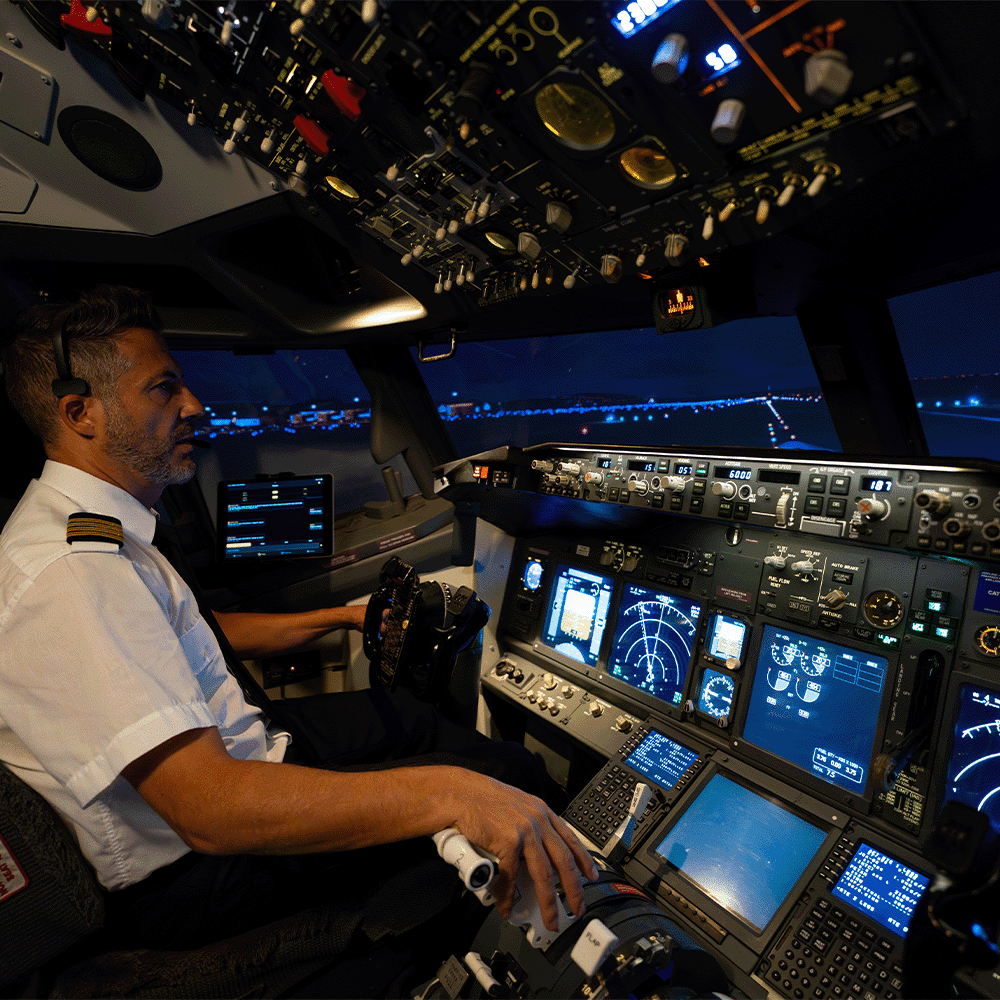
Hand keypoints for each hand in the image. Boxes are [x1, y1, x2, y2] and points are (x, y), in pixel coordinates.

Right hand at [448, 771, 599, 931]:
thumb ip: (530, 824)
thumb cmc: (483, 799)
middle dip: (574, 890)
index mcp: (542, 812)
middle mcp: (538, 821)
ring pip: (544, 875)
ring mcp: (525, 831)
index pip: (570, 839)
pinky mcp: (508, 842)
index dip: (584, 861)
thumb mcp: (518, 805)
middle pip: (564, 861)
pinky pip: (511, 877)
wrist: (461, 793)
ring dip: (547, 902)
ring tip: (549, 919)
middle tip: (577, 907)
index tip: (591, 876)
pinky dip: (508, 896)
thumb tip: (535, 851)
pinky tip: (507, 906)